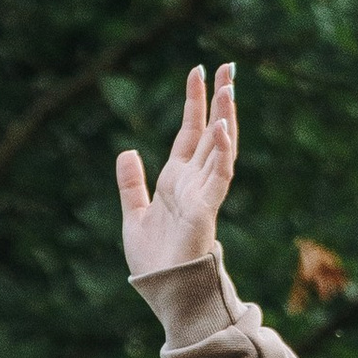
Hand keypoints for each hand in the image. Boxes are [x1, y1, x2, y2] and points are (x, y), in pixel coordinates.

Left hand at [117, 63, 237, 276]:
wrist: (161, 290)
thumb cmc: (153, 260)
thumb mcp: (135, 215)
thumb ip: (132, 184)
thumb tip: (127, 152)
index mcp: (176, 179)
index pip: (190, 131)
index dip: (195, 101)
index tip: (199, 71)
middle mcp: (193, 181)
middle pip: (210, 131)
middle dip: (219, 99)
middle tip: (230, 67)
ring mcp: (203, 193)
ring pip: (219, 147)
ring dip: (225, 118)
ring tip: (230, 87)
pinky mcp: (206, 209)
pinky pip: (219, 175)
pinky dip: (223, 152)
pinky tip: (223, 127)